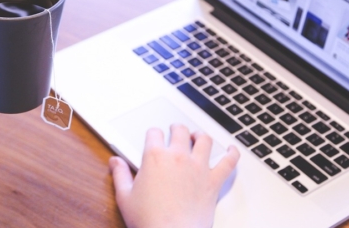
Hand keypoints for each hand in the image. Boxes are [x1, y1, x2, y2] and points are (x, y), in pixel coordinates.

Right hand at [109, 125, 239, 227]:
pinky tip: (232, 150)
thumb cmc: (149, 220)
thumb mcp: (125, 197)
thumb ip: (120, 175)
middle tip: (175, 131)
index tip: (153, 138)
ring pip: (204, 140)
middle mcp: (178, 157)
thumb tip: (115, 161)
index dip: (153, 134)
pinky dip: (233, 154)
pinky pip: (228, 162)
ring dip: (200, 135)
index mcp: (155, 157)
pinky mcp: (214, 181)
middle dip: (176, 129)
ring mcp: (198, 168)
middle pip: (180, 131)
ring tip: (198, 137)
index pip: (154, 133)